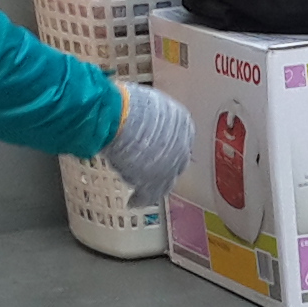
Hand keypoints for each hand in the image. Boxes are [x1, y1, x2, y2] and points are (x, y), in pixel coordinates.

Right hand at [99, 84, 196, 204]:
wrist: (123, 120)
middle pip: (175, 161)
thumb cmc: (131, 106)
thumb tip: (141, 117)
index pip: (179, 140)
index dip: (167, 146)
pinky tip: (133, 202)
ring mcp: (171, 166)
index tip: (158, 149)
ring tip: (136, 181)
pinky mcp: (156, 183)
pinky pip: (148, 195)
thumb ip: (151, 117)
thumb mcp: (147, 104)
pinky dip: (140, 198)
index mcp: (184, 124)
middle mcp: (183, 146)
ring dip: (151, 182)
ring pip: (163, 180)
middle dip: (164, 165)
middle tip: (150, 167)